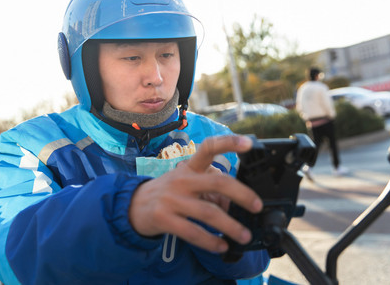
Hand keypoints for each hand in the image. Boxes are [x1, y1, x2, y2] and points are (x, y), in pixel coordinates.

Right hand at [129, 135, 262, 252]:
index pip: (209, 148)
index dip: (229, 143)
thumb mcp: (186, 182)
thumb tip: (234, 204)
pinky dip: (210, 241)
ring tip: (244, 235)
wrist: (132, 205)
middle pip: (217, 182)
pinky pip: (192, 232)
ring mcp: (172, 199)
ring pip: (208, 212)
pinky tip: (221, 247)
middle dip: (242, 194)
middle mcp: (182, 180)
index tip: (249, 143)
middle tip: (257, 206)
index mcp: (189, 167)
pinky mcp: (164, 218)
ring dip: (230, 226)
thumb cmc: (168, 192)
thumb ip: (209, 189)